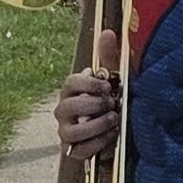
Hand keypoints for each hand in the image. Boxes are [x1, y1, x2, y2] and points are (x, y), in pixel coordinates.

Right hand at [55, 34, 121, 160]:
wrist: (118, 129)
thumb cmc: (111, 101)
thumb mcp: (113, 80)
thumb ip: (110, 57)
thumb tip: (108, 32)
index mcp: (73, 91)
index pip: (71, 83)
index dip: (88, 84)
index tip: (108, 85)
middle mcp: (65, 111)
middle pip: (69, 107)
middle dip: (92, 105)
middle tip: (111, 103)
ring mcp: (67, 131)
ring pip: (72, 131)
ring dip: (95, 125)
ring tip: (113, 119)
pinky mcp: (74, 150)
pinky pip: (80, 150)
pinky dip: (97, 143)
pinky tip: (112, 135)